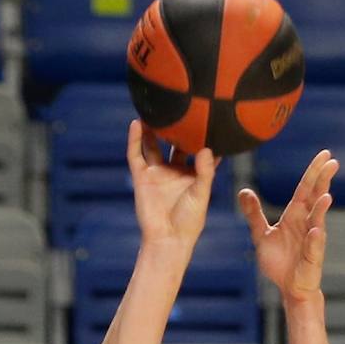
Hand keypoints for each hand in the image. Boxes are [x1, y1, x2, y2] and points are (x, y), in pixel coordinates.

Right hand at [127, 120, 216, 251]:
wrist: (167, 239)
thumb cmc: (189, 221)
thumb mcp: (201, 194)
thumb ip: (205, 171)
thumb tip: (207, 148)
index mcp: (192, 175)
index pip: (198, 150)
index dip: (203, 136)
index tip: (208, 116)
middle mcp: (174, 171)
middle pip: (174, 143)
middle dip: (176, 127)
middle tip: (181, 103)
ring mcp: (157, 173)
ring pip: (152, 145)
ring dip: (153, 129)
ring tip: (155, 107)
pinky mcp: (142, 176)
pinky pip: (136, 154)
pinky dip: (136, 139)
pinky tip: (137, 123)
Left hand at [238, 149, 337, 304]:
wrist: (289, 287)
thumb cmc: (280, 262)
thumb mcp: (261, 234)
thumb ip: (254, 214)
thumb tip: (244, 192)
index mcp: (295, 214)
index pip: (305, 188)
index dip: (314, 171)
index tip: (324, 154)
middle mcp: (307, 222)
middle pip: (316, 196)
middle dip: (323, 180)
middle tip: (332, 161)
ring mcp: (312, 239)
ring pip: (318, 219)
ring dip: (321, 208)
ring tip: (326, 196)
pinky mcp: (312, 257)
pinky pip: (314, 246)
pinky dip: (315, 239)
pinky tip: (316, 231)